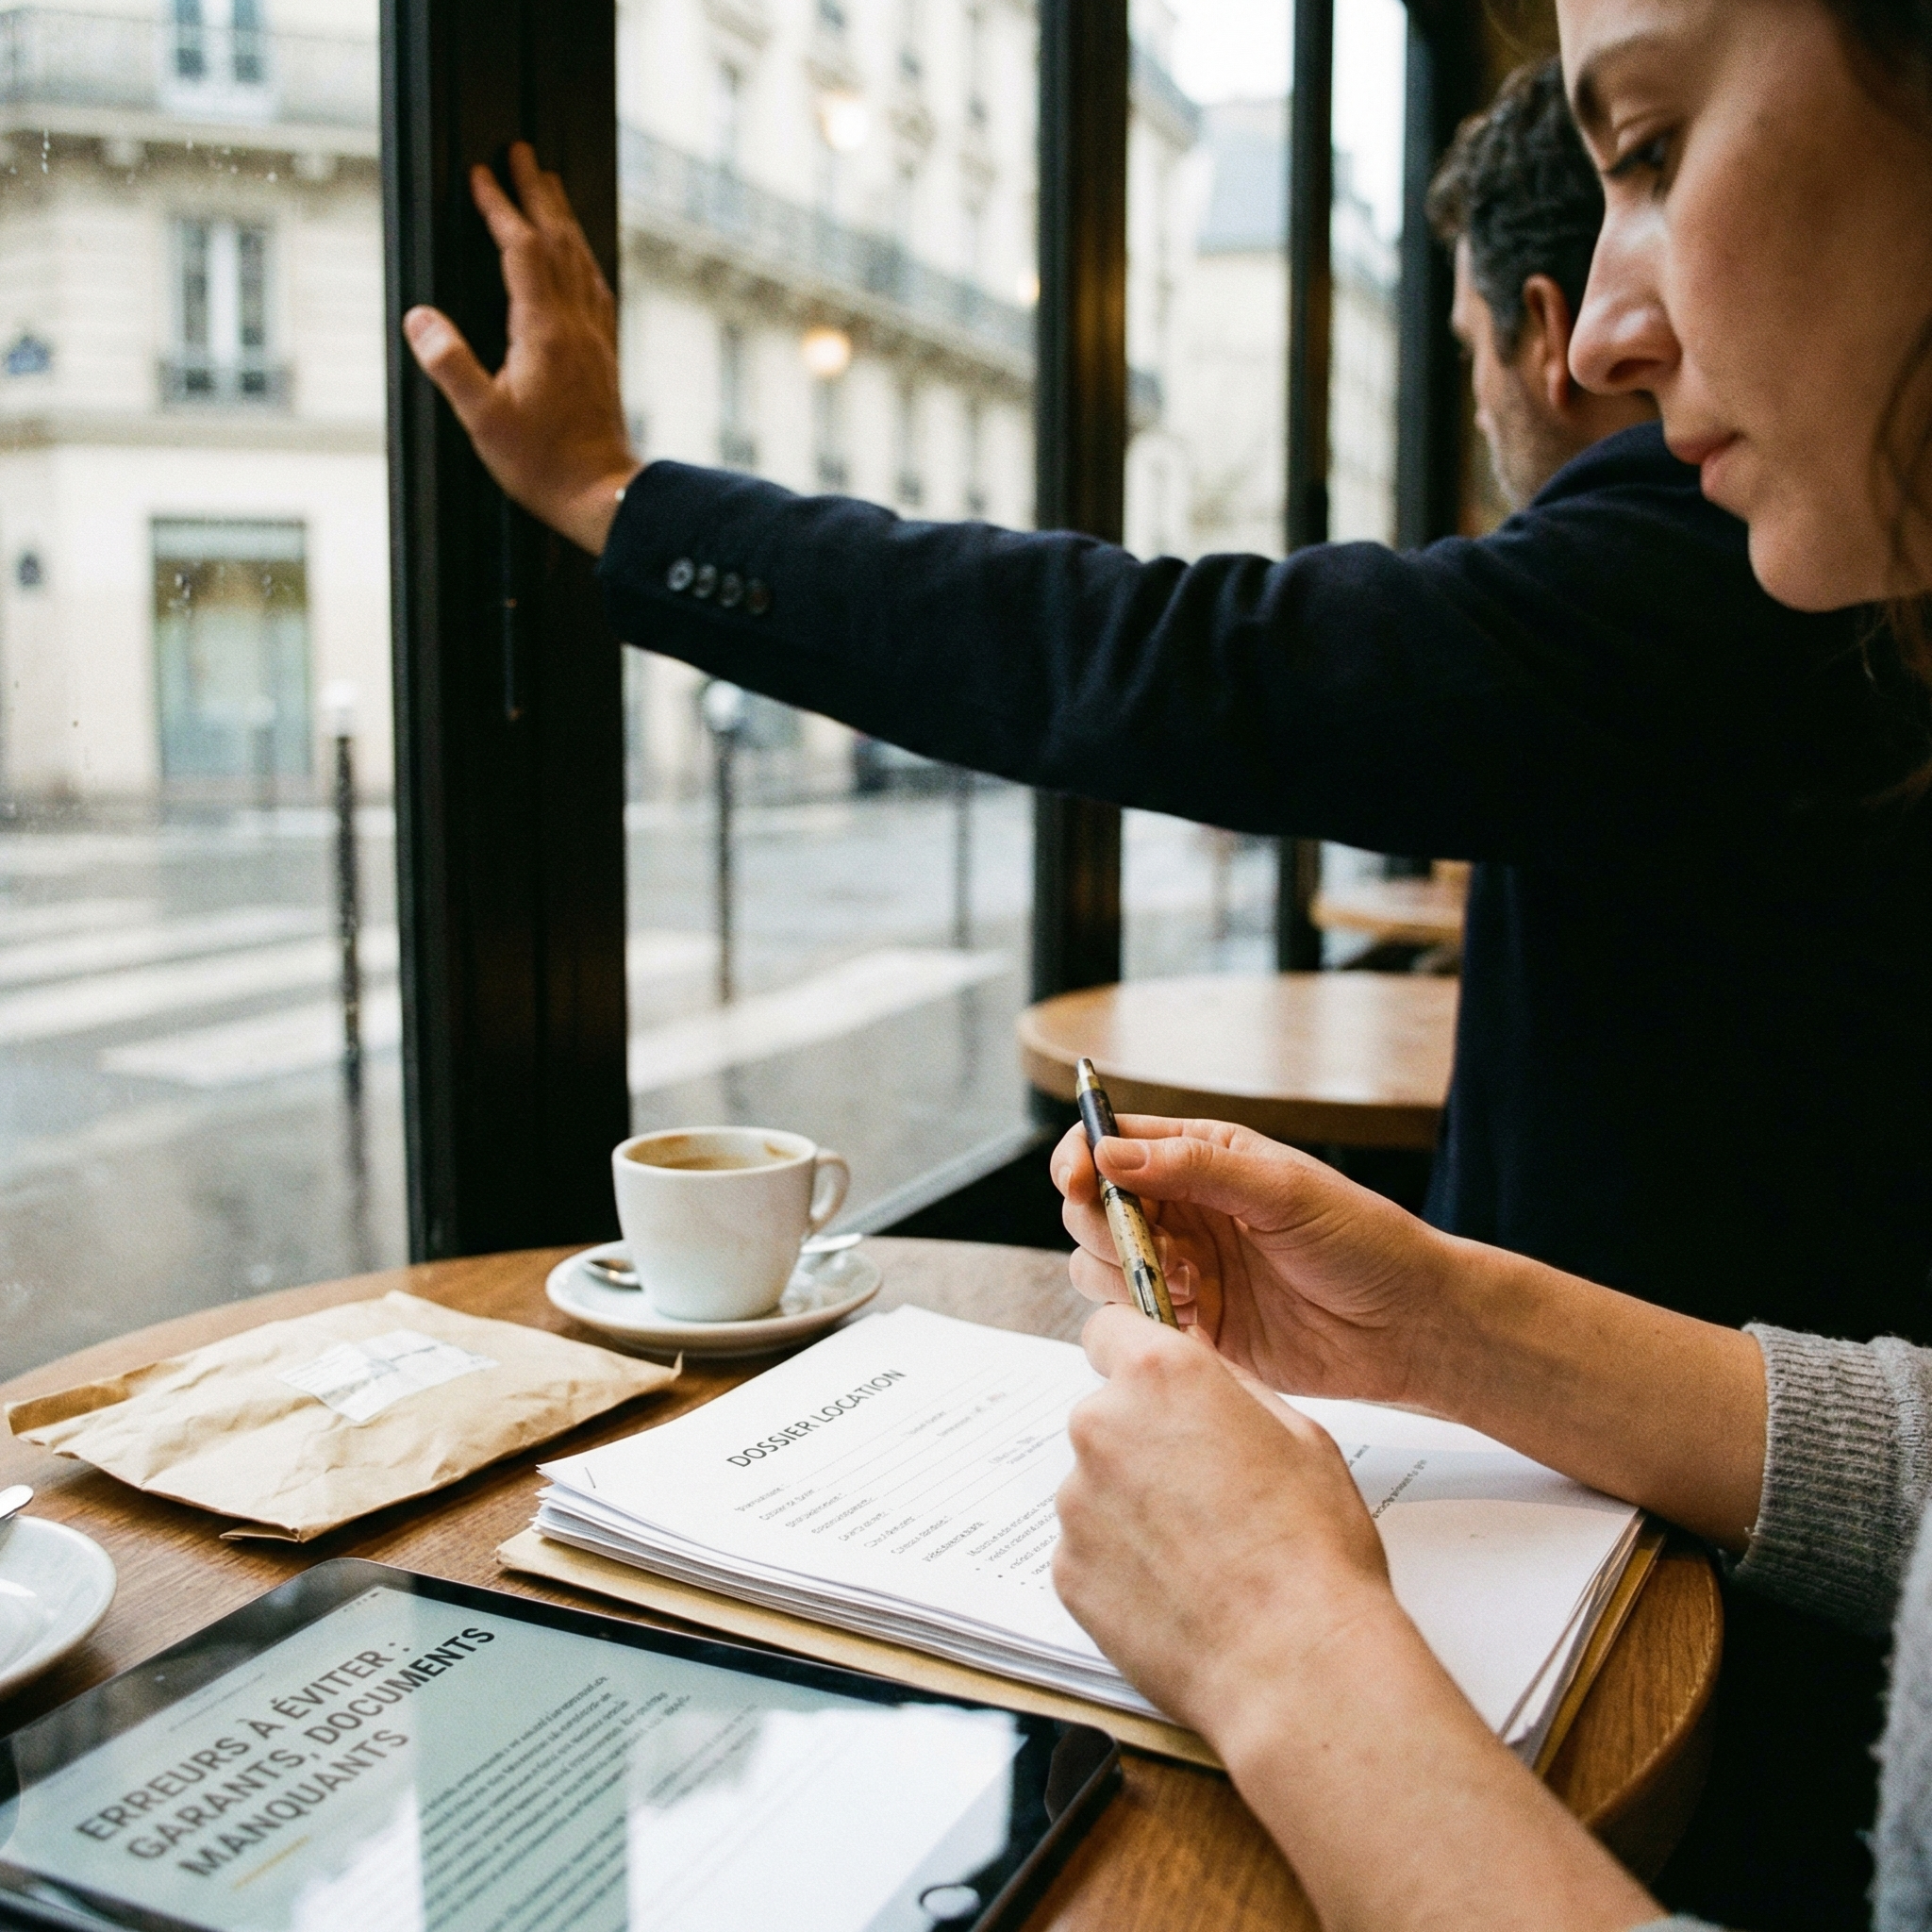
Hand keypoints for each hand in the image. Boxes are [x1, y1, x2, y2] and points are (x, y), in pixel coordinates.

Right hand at [402, 143, 638, 553]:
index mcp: (544, 332)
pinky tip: (580, 260)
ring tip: (551, 189)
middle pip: (559, 242)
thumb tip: (419, 318)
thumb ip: (450, 366)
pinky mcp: (605, 359)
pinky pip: (596, 291)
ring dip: (564, 220)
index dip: (501, 208)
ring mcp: (595, 340)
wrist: (603, 497)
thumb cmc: (543, 466)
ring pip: (582, 262)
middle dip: (538, 195)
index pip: (522, 251)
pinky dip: (583, 260)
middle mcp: (576, 327)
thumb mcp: (484, 421)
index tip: (482, 174)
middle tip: (525, 153)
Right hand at [1052, 1115, 1457, 1406]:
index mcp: (1202, 1157)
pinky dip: (1145, 1324)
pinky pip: (1133, 1325)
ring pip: (1099, 1269)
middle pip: (1092, 1210)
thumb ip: (1194, 1168)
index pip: (1111, 1144)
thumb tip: (1110, 1154)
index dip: (1081, 1159)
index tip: (1079, 1182)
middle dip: (1104, 1227)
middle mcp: (1182, 1212)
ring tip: (1192, 1288)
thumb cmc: (1363, 1241)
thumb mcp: (1282, 1189)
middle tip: (1161, 1250)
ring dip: (1126, 1277)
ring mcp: (1183, 1272)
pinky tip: (1198, 1323)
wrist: (1408, 1326)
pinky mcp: (1192, 1329)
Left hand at [1055, 1306, 1660, 1931]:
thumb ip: (1228, 1392)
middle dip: (1144, 1442)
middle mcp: (1102, 1426)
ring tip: (1203, 1554)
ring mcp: (1077, 1502)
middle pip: (1106, 1415)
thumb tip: (1199, 1383)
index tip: (1152, 1384)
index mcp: (1160, 1376)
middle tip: (1205, 1491)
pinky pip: (1092, 1551)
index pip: (1108, 1328)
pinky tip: (1181, 1592)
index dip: (1133, 1353)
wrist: (1295, 1662)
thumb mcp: (1299, 1434)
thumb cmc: (1313, 1549)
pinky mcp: (1068, 1571)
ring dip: (1135, 1507)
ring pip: (1098, 1487)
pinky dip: (1124, 1566)